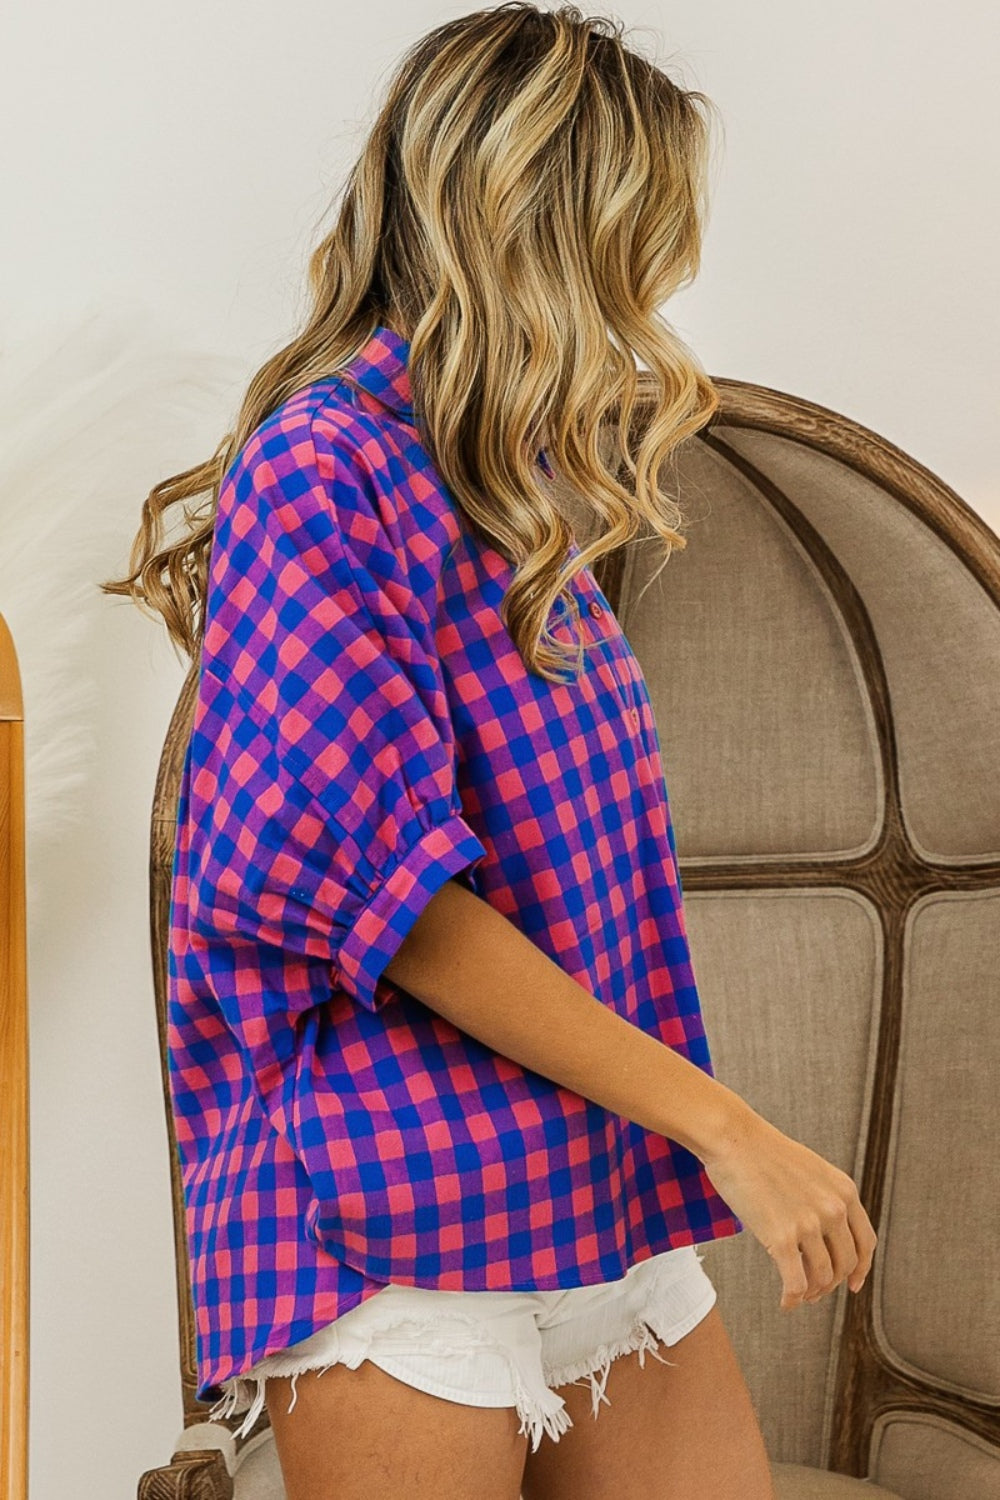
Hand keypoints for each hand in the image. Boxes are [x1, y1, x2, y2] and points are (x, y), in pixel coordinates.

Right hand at [699, 1106, 877, 1311]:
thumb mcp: (811, 1170)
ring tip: (799, 1295)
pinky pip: (796, 1282)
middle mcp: (833, 1208)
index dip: (861, 1269)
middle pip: (845, 1264)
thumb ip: (826, 1199)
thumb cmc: (763, 1152)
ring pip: (822, 1277)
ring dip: (812, 1293)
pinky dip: (793, 1299)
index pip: (865, 1242)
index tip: (853, 1284)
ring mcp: (809, 1223)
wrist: (733, 1139)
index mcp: (844, 1191)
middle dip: (832, 1283)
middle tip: (816, 1291)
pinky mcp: (782, 1237)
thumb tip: (826, 1237)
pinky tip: (785, 1303)